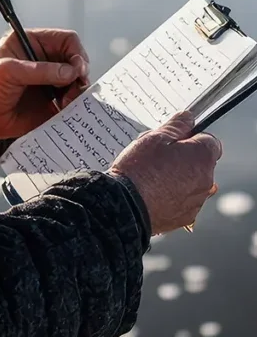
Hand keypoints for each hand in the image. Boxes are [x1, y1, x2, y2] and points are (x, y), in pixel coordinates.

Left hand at [0, 28, 89, 139]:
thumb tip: (71, 72)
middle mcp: (45, 60)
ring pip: (78, 82)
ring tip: (66, 102)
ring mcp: (50, 81)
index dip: (76, 52)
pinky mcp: (52, 102)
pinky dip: (75, 106)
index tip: (77, 69)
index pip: (66, 40)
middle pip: (77, 61)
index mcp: (34, 43)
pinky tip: (64, 110)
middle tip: (75, 88)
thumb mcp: (9, 71)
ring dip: (78, 91)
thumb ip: (40, 70)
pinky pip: (72, 102)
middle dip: (80, 74)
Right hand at [109, 111, 221, 234]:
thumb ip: (176, 125)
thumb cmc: (140, 171)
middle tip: (159, 157)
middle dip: (184, 158)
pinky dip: (174, 195)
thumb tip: (187, 118)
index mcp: (201, 157)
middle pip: (200, 162)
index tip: (176, 139)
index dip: (191, 137)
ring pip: (192, 182)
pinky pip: (184, 200)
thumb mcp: (154, 138)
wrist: (126, 207)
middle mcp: (206, 181)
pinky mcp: (185, 217)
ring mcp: (196, 201)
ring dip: (180, 177)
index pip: (209, 140)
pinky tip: (155, 192)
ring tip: (154, 176)